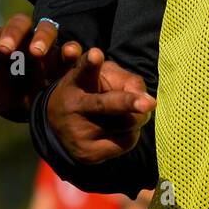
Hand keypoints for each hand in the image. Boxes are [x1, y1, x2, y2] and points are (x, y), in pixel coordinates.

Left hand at [0, 12, 81, 119]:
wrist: (28, 105)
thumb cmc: (3, 91)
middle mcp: (23, 37)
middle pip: (18, 22)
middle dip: (11, 33)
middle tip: (5, 49)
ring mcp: (46, 44)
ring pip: (46, 28)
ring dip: (42, 37)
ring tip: (38, 51)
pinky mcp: (64, 57)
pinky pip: (71, 47)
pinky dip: (71, 48)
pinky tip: (71, 54)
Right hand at [46, 46, 155, 164]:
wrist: (59, 128)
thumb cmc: (90, 92)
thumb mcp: (102, 76)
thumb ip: (126, 79)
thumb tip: (146, 100)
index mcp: (76, 81)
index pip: (83, 70)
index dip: (90, 62)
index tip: (96, 54)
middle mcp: (74, 106)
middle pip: (105, 104)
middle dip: (128, 102)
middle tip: (149, 103)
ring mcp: (79, 132)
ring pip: (125, 124)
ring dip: (136, 118)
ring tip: (127, 114)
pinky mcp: (88, 154)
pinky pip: (125, 143)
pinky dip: (131, 135)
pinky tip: (119, 130)